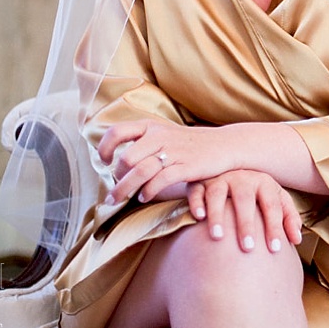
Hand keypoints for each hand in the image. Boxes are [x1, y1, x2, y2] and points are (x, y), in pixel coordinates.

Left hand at [97, 120, 230, 203]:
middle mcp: (160, 136)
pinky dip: (148, 191)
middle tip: (115, 192)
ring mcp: (174, 151)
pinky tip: (144, 197)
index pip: (117, 132)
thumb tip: (117, 162)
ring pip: (140, 171)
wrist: (224, 145)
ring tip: (120, 201)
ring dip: (126, 189)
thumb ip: (143, 143)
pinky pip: (160, 180)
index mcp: (151, 126)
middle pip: (126, 159)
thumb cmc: (190, 144)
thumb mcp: (165, 134)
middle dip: (117, 179)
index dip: (105, 147)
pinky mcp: (186, 166)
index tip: (104, 161)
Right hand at [189, 170, 302, 253]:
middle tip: (248, 248)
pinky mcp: (200, 182)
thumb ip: (288, 217)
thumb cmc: (257, 192)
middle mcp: (243, 178)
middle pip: (245, 200)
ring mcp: (220, 178)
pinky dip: (196, 203)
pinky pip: (196, 191)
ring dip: (217, 215)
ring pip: (217, 194)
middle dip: (246, 224)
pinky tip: (199, 217)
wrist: (230, 167)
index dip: (275, 226)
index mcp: (264, 182)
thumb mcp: (275, 199)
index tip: (275, 249)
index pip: (272, 206)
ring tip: (218, 236)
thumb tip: (297, 240)